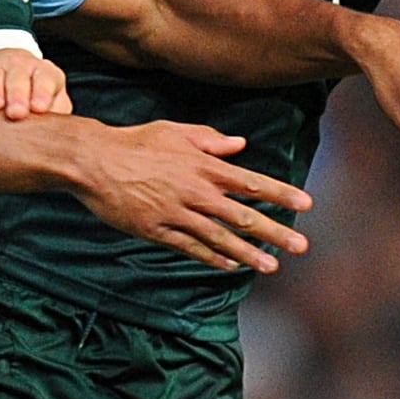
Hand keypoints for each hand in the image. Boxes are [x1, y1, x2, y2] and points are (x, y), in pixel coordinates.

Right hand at [0, 46, 71, 118]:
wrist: (9, 66)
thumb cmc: (34, 93)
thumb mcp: (53, 98)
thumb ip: (58, 112)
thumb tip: (59, 135)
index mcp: (43, 72)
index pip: (45, 79)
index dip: (43, 93)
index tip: (39, 108)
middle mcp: (19, 65)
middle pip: (18, 77)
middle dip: (17, 94)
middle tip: (16, 113)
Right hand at [62, 120, 311, 273]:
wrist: (93, 161)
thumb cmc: (135, 142)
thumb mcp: (174, 131)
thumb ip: (209, 140)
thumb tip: (239, 144)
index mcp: (202, 165)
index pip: (250, 182)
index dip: (280, 194)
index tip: (306, 204)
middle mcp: (195, 191)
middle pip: (242, 215)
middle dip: (274, 232)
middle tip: (300, 246)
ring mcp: (176, 213)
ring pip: (220, 237)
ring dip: (248, 253)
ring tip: (271, 266)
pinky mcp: (157, 231)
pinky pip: (190, 248)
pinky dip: (212, 257)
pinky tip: (230, 266)